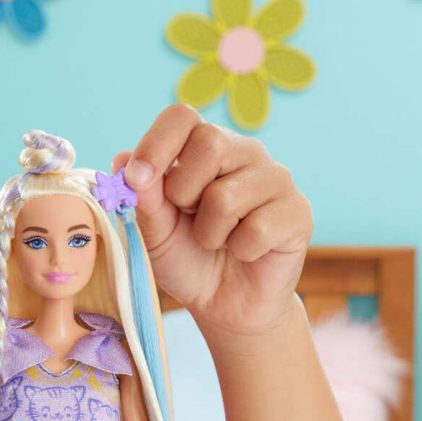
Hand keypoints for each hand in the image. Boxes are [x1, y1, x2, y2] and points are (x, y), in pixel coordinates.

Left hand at [112, 104, 312, 339]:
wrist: (226, 303)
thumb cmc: (189, 259)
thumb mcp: (154, 231)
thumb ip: (143, 197)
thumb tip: (123, 160)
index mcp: (204, 148)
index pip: (182, 116)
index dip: (156, 143)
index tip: (137, 179)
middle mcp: (243, 153)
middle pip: (209, 142)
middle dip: (184, 192)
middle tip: (189, 217)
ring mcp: (276, 179)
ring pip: (227, 195)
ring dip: (209, 233)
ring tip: (217, 241)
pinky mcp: (298, 211)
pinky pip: (257, 229)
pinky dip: (240, 250)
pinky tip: (245, 252)